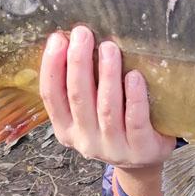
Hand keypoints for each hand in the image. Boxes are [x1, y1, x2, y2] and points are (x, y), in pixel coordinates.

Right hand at [39, 26, 176, 171]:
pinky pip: (135, 120)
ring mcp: (113, 148)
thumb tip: (73, 40)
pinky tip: (135, 75)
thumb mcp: (89, 112)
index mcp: (66, 129)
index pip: (51, 96)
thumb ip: (81, 86)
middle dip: (78, 62)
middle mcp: (85, 140)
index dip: (51, 66)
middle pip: (78, 97)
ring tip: (109, 48)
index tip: (57, 38)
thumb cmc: (115, 125)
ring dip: (107, 75)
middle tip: (83, 33)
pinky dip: (134, 97)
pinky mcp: (140, 149)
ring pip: (107, 108)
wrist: (143, 162)